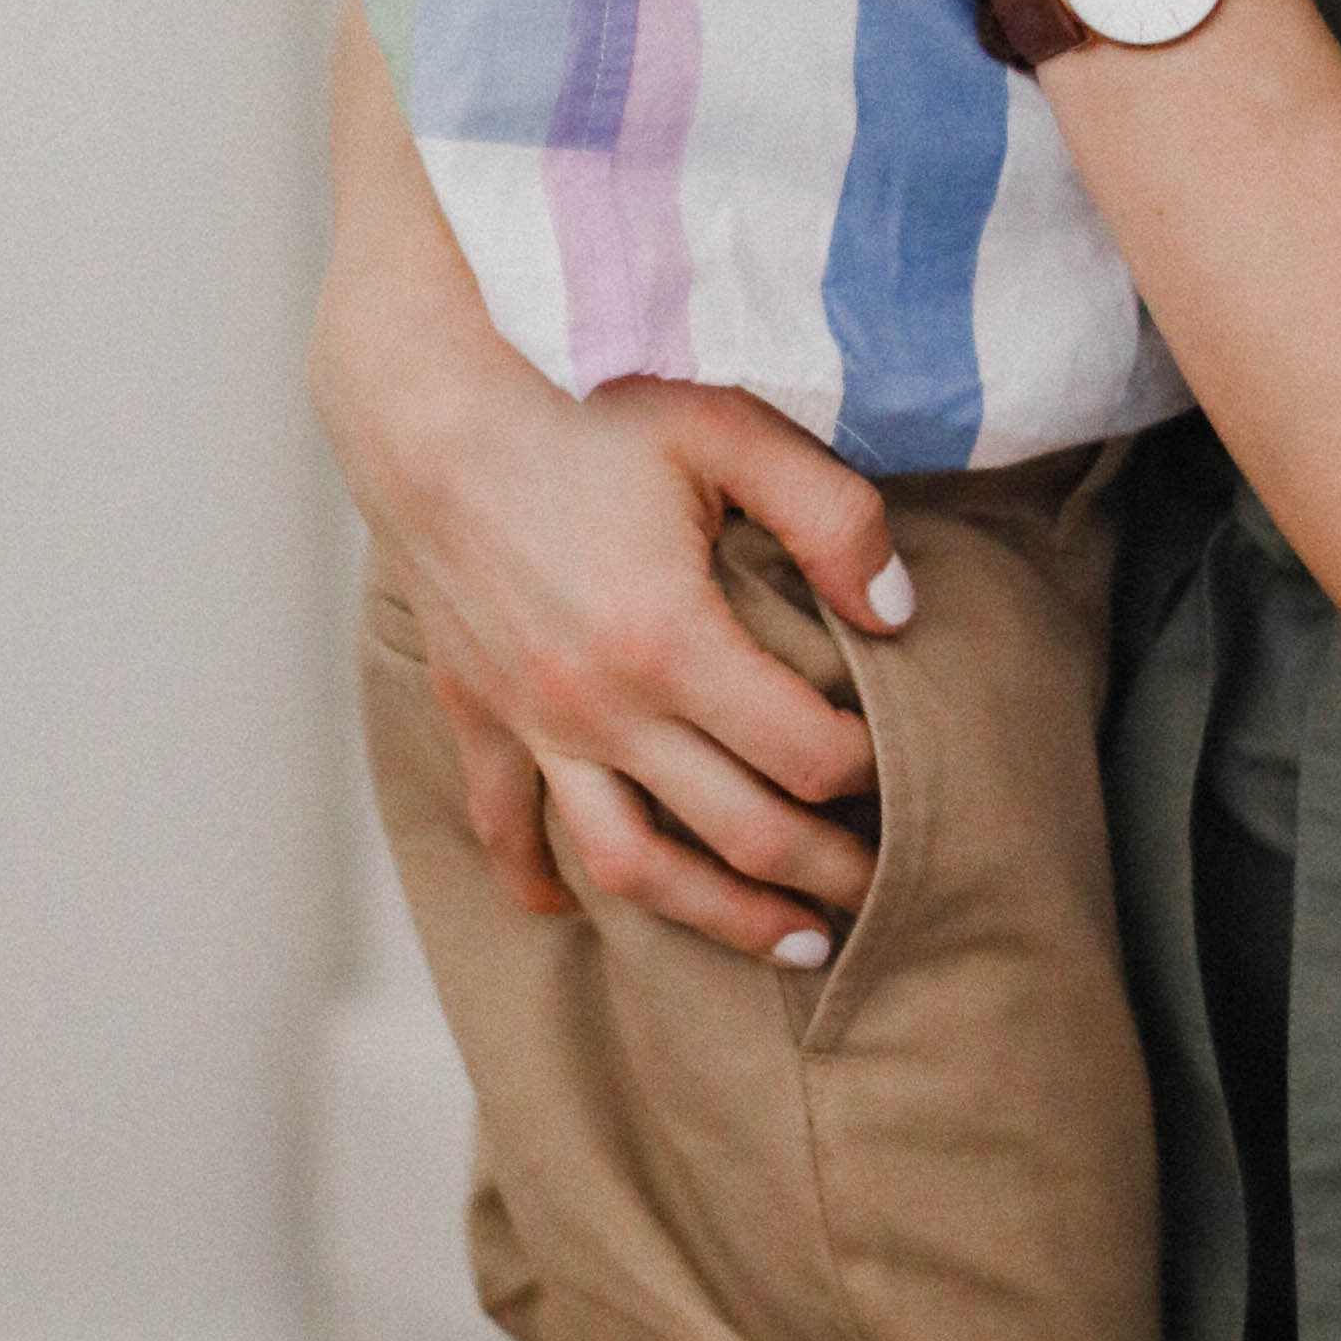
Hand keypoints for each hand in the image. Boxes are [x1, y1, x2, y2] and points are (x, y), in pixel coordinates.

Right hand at [314, 0, 897, 958]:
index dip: (874, 775)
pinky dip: (540, 876)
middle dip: (827, 874)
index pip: (808, 754)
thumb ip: (832, 517)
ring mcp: (534, 722)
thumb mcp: (729, 430)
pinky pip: (509, 823)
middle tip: (887, 892)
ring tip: (789, 942)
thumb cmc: (584, 398)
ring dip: (718, 918)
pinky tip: (569, 908)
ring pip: (634, 867)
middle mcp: (601, 708)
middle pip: (741, 832)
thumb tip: (898, 611)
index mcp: (672, 643)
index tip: (913, 773)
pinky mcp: (481, 710)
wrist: (427, 400)